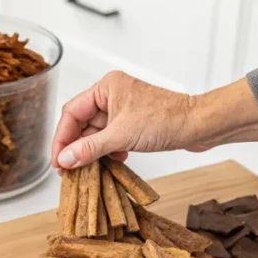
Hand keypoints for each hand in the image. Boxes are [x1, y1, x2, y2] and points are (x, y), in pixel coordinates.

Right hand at [52, 71, 257, 169]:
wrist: (199, 126)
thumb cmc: (166, 120)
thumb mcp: (120, 137)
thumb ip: (89, 148)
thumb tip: (64, 159)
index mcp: (105, 87)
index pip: (71, 112)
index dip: (61, 138)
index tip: (57, 160)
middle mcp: (112, 94)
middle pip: (82, 123)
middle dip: (76, 147)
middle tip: (68, 170)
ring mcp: (123, 109)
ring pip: (96, 133)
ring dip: (92, 152)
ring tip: (88, 169)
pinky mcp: (133, 122)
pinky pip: (110, 138)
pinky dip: (108, 151)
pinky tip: (113, 162)